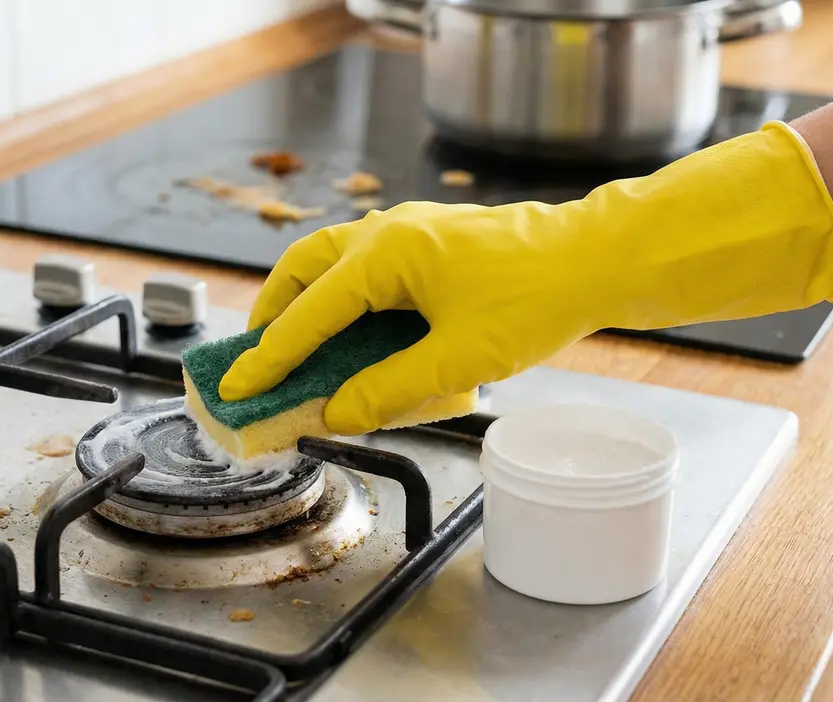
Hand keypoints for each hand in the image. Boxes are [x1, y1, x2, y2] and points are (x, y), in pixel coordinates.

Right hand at [219, 122, 832, 434]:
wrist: (595, 259)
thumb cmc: (536, 299)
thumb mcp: (458, 358)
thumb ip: (389, 389)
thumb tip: (337, 412)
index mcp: (386, 254)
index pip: (309, 313)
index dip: (270, 357)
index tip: (237, 385)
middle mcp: (388, 232)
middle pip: (305, 268)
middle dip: (274, 313)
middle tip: (254, 356)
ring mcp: (410, 231)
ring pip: (333, 260)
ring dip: (306, 300)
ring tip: (291, 344)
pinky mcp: (430, 241)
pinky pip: (365, 265)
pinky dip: (342, 295)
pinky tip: (349, 329)